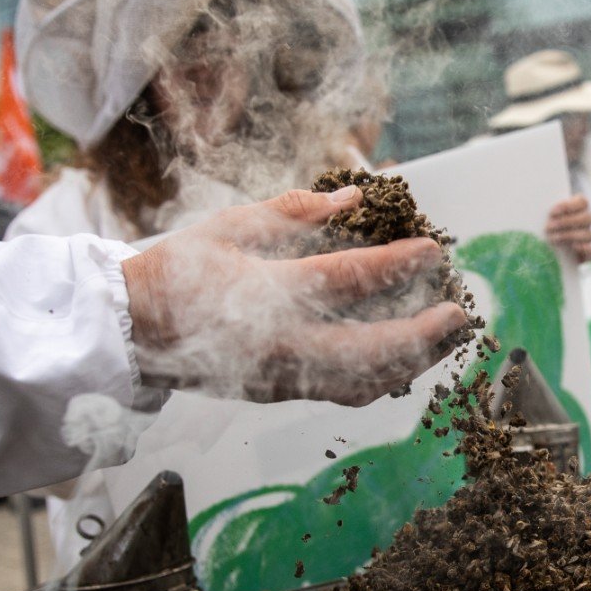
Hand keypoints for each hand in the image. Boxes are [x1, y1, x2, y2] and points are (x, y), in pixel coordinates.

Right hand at [121, 186, 471, 405]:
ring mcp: (281, 378)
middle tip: (459, 315)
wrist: (132, 331)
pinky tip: (406, 357)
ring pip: (363, 381)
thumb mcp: (231, 227)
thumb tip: (353, 197)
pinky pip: (343, 391)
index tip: (433, 250)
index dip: (395, 264)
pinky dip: (381, 375)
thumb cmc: (178, 272)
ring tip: (445, 337)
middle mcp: (280, 346)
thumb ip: (294, 213)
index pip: (345, 280)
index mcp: (265, 297)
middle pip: (368, 351)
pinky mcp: (281, 393)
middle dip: (421, 336)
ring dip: (411, 360)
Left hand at [545, 195, 590, 262]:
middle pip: (587, 218)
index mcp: (579, 207)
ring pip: (590, 234)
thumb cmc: (540, 224)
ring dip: (571, 236)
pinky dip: (588, 250)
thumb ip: (539, 210)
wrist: (542, 245)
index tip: (552, 212)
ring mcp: (587, 238)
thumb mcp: (540, 214)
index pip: (583, 202)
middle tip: (548, 227)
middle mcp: (586, 222)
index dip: (569, 206)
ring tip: (552, 239)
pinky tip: (574, 248)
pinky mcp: (587, 255)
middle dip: (566, 222)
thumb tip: (526, 205)